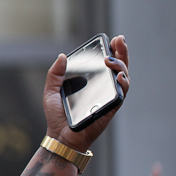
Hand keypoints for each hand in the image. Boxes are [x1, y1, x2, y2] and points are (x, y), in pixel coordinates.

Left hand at [43, 35, 128, 151]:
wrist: (60, 135)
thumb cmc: (57, 115)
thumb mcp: (51, 90)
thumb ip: (55, 73)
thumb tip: (62, 56)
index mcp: (91, 82)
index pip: (106, 64)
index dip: (112, 51)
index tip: (112, 39)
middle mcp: (103, 88)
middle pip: (118, 67)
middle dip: (122, 52)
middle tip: (119, 40)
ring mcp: (108, 98)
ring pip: (123, 78)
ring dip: (122, 65)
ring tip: (112, 58)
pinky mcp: (111, 108)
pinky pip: (121, 94)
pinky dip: (123, 84)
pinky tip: (120, 75)